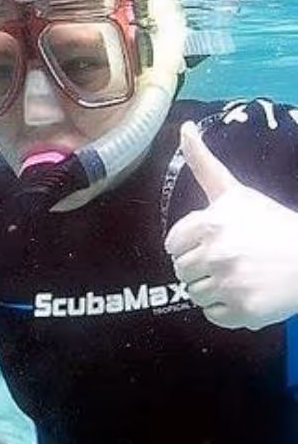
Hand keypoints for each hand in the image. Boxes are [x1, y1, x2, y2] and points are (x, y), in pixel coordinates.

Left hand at [164, 121, 297, 329]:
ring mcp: (230, 283)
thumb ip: (203, 163)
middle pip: (182, 271)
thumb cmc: (271, 224)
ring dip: (214, 289)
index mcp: (210, 223)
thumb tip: (184, 128)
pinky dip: (227, 310)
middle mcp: (217, 253)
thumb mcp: (235, 193)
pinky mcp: (243, 310)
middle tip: (232, 260)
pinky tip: (248, 293)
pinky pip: (213, 315)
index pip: (173, 245)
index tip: (216, 242)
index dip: (192, 245)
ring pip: (194, 294)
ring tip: (241, 275)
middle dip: (202, 267)